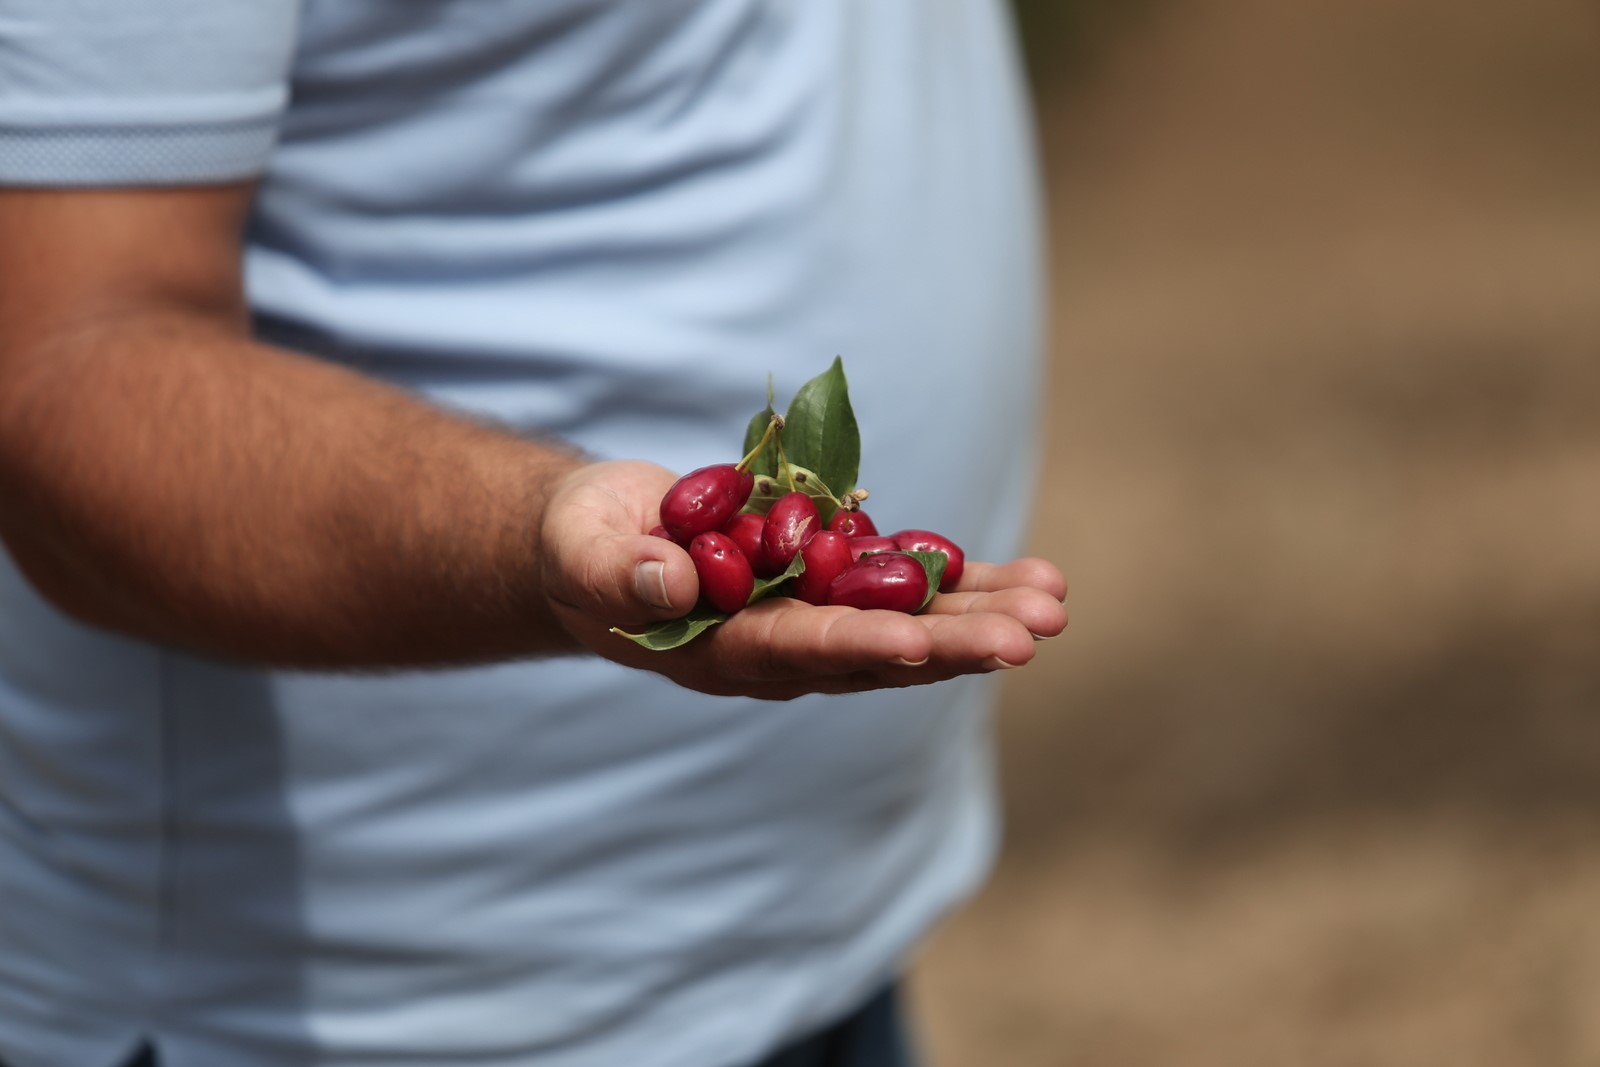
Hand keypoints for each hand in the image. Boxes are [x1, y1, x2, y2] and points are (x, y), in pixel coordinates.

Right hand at [539, 460, 1067, 699]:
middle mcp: (783, 649)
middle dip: (957, 640)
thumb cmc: (584, 546)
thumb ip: (621, 570)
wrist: (602, 541)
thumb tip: (670, 581)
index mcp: (724, 650)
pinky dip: (964, 581)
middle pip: (881, 649)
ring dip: (981, 613)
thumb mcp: (585, 550)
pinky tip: (1026, 577)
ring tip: (1055, 600)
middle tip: (1034, 631)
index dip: (868, 644)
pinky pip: (906, 587)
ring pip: (910, 621)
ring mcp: (813, 618)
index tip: (933, 644)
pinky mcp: (831, 584)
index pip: (804, 650)